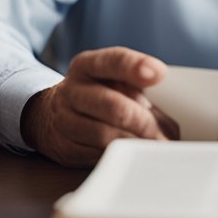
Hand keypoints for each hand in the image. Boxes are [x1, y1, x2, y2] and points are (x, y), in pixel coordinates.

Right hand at [21, 47, 178, 167]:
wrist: (48, 115)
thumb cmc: (95, 93)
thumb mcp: (110, 78)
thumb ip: (137, 84)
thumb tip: (169, 112)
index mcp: (87, 66)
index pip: (113, 61)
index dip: (136, 66)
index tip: (159, 73)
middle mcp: (72, 91)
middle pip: (113, 106)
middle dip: (144, 122)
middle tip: (164, 135)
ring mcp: (65, 121)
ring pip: (105, 135)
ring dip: (135, 143)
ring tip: (154, 146)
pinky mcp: (66, 148)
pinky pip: (98, 156)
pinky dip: (121, 156)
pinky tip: (134, 154)